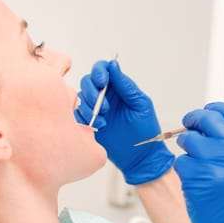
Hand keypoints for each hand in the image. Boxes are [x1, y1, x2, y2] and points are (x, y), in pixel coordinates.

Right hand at [75, 60, 173, 184]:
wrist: (140, 157)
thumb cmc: (145, 131)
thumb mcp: (140, 104)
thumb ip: (126, 85)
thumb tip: (113, 65)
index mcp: (119, 88)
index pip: (103, 69)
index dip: (99, 71)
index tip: (102, 82)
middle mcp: (105, 96)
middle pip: (87, 81)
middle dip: (92, 91)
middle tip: (105, 106)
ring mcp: (96, 110)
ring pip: (81, 97)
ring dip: (90, 107)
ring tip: (104, 119)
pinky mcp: (88, 123)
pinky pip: (78, 114)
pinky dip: (86, 118)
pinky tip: (99, 126)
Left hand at [173, 102, 223, 222]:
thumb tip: (216, 132)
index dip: (214, 111)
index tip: (206, 113)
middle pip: (206, 120)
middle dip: (193, 124)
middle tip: (188, 131)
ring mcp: (218, 163)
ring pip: (189, 142)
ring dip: (189, 152)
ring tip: (201, 172)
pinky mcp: (198, 179)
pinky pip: (182, 164)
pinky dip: (186, 173)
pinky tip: (199, 188)